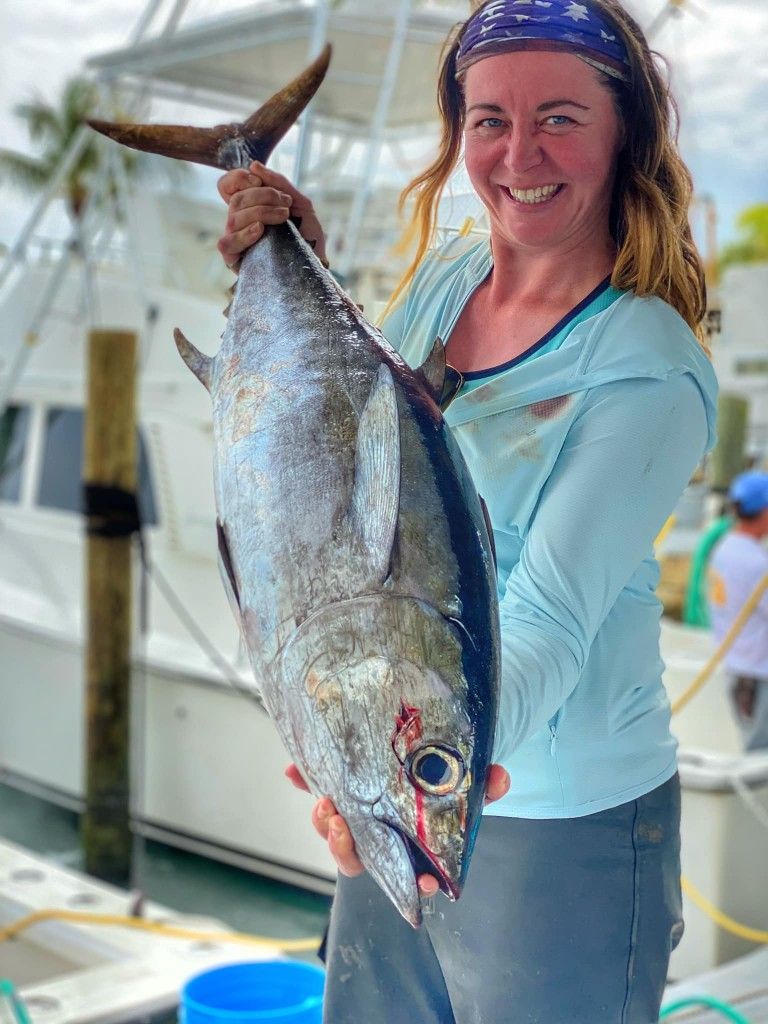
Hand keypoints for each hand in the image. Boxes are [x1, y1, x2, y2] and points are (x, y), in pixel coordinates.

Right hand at [217, 160, 326, 270]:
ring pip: (233, 219)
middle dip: (263, 196)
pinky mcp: (236, 260)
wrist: (316, 262)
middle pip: (235, 200)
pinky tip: (260, 230)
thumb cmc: (306, 234)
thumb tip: (253, 165)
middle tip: (286, 204)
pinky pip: (226, 243)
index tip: (258, 181)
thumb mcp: (299, 203)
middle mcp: (239, 222)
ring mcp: (236, 240)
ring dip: (261, 212)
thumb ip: (278, 183)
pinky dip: (244, 234)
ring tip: (283, 218)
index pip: (227, 186)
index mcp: (249, 207)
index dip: (238, 178)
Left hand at [284, 762, 510, 895]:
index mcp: (409, 847)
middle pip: (354, 859)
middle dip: (344, 847)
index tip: (421, 880)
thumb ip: (484, 783)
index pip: (407, 877)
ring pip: (332, 830)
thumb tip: (501, 777)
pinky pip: (317, 788)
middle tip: (341, 824)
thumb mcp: (467, 783)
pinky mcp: (338, 790)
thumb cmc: (445, 782)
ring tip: (324, 800)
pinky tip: (294, 771)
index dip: (412, 883)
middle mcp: (378, 839)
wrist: (430, 753)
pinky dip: (305, 780)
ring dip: (323, 820)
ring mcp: (355, 817)